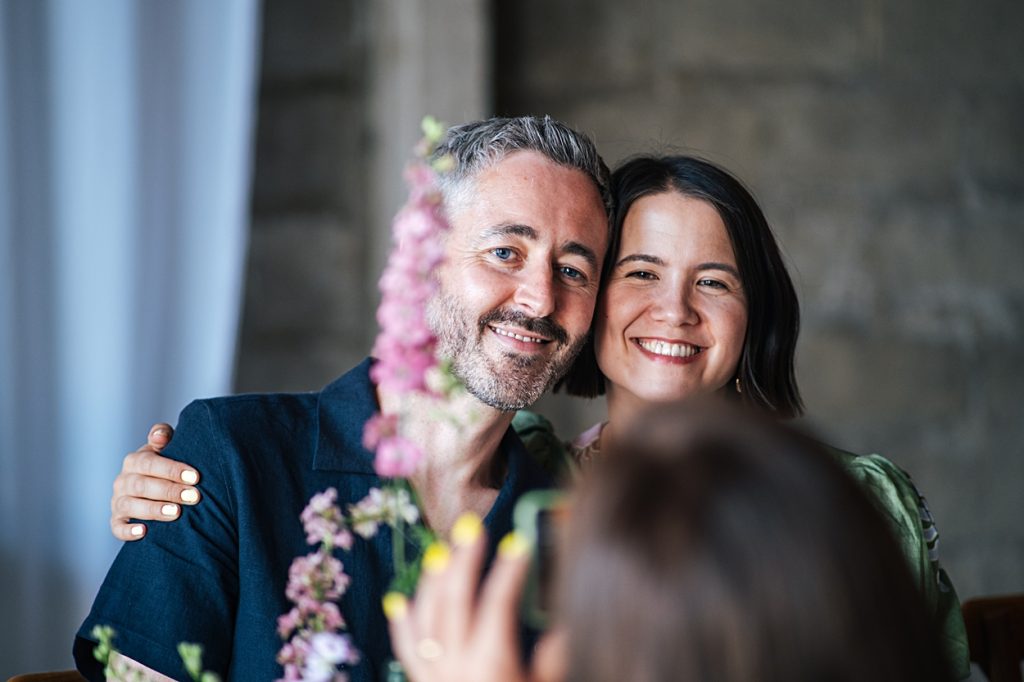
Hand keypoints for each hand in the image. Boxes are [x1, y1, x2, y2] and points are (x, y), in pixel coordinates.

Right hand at [110, 423, 201, 540]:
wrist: (156, 488)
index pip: (148, 463)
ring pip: (129, 506)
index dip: (171, 469)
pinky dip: (128, 531)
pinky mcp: (117, 521)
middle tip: (193, 497)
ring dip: (153, 510)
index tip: (195, 477)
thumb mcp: (166, 448)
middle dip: (168, 491)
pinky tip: (144, 532)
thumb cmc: (166, 466)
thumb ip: (163, 436)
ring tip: (176, 513)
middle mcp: (123, 481)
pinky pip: (117, 528)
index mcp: (134, 461)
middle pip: (141, 485)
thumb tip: (159, 436)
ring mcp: (118, 502)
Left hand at [387, 516, 561, 681]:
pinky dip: (401, 622)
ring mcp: (435, 674)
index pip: (498, 603)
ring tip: (442, 550)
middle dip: (464, 560)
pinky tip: (398, 600)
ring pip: (426, 616)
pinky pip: (407, 648)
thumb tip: (562, 625)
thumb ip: (554, 659)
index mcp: (491, 663)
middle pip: (456, 600)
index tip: (519, 543)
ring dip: (433, 579)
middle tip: (472, 527)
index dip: (509, 571)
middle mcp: (457, 665)